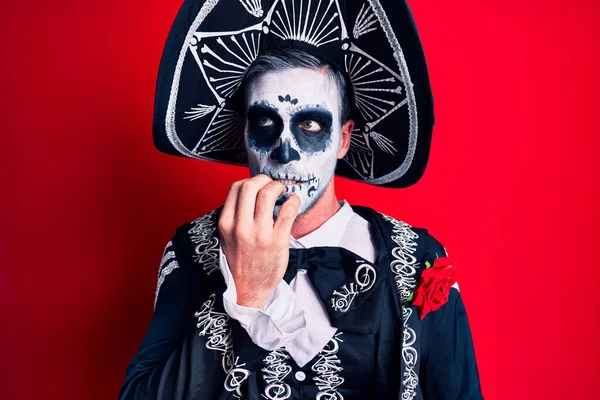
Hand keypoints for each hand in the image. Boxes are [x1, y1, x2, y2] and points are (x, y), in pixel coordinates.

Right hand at [218, 174, 299, 308]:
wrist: (248, 290)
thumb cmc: (241, 262)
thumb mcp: (228, 238)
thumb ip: (235, 216)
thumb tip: (250, 192)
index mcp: (226, 224)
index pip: (235, 188)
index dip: (249, 180)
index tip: (259, 184)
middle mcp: (240, 227)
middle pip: (250, 186)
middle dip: (264, 179)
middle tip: (272, 184)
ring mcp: (259, 234)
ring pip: (267, 195)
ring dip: (278, 187)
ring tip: (282, 192)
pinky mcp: (277, 241)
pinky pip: (287, 211)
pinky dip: (293, 201)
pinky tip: (293, 202)